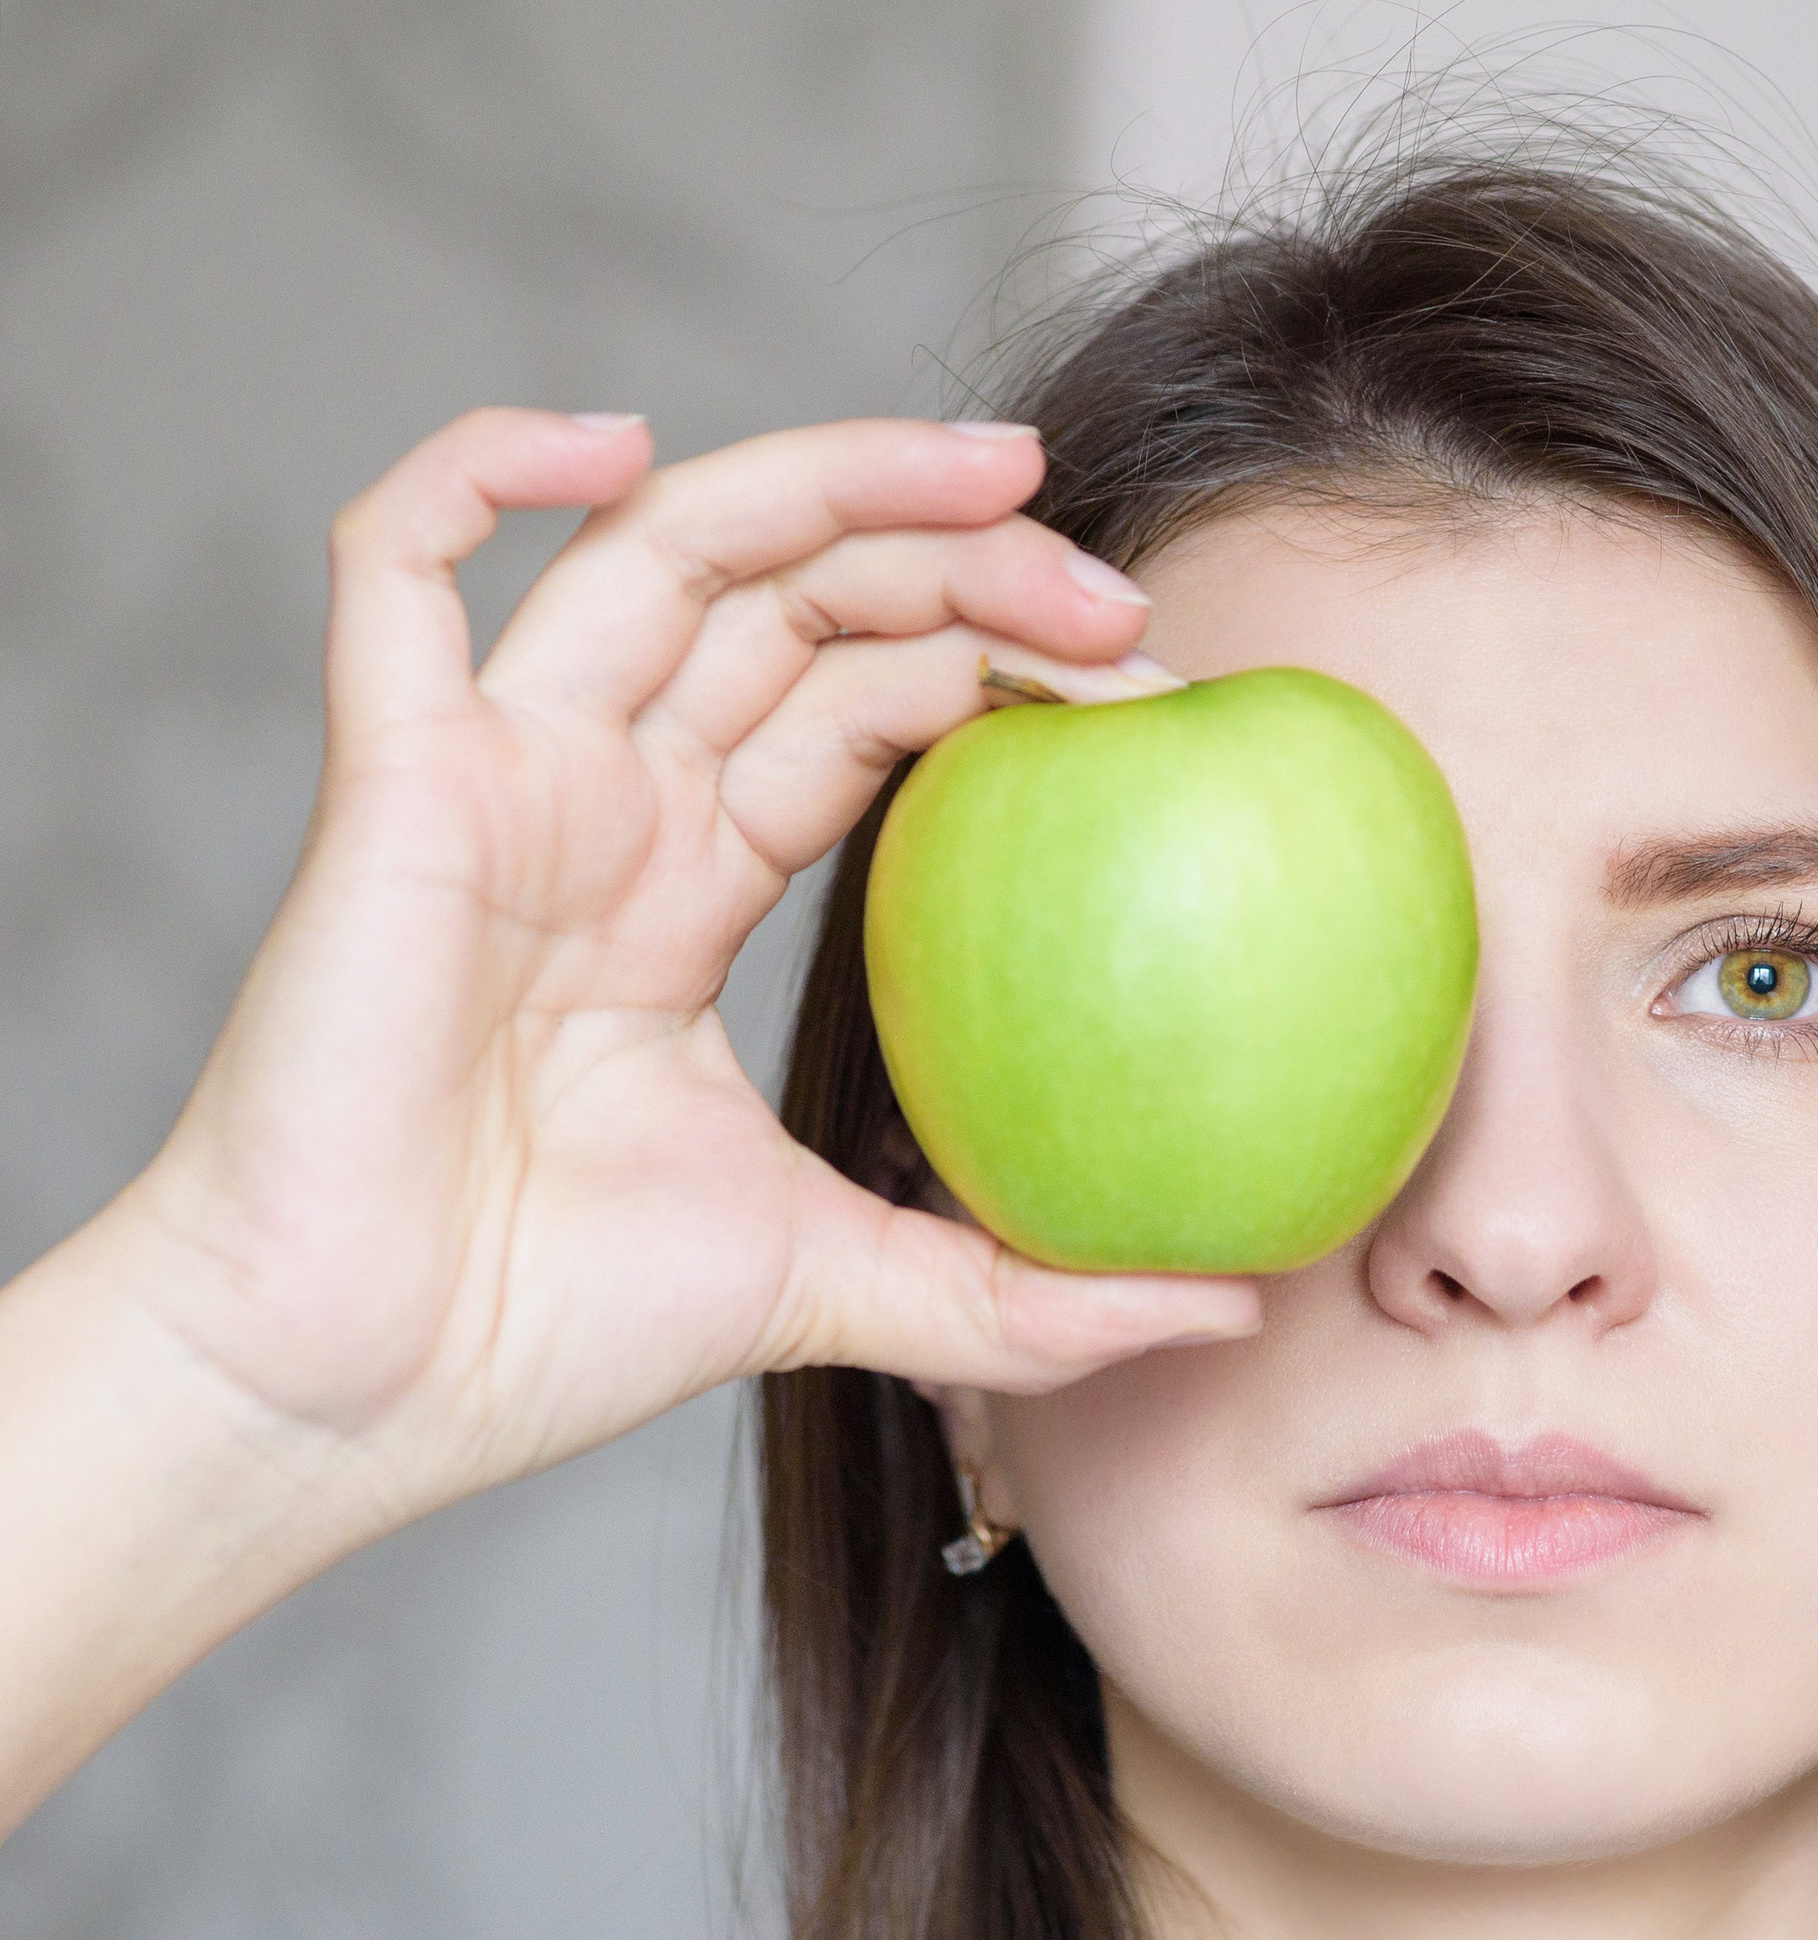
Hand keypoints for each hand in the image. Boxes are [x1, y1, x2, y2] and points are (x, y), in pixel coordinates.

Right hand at [109, 406, 1258, 1529]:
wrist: (359, 1391)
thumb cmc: (552, 1331)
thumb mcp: (844, 1288)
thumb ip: (1025, 1294)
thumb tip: (1228, 1301)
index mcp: (687, 889)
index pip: (859, 709)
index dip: (995, 670)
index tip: (1150, 699)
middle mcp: (604, 807)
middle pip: (793, 607)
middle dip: (962, 564)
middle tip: (1122, 598)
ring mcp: (501, 781)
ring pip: (662, 550)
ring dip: (831, 480)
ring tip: (1003, 470)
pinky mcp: (391, 784)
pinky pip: (395, 568)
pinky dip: (480, 469)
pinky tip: (617, 441)